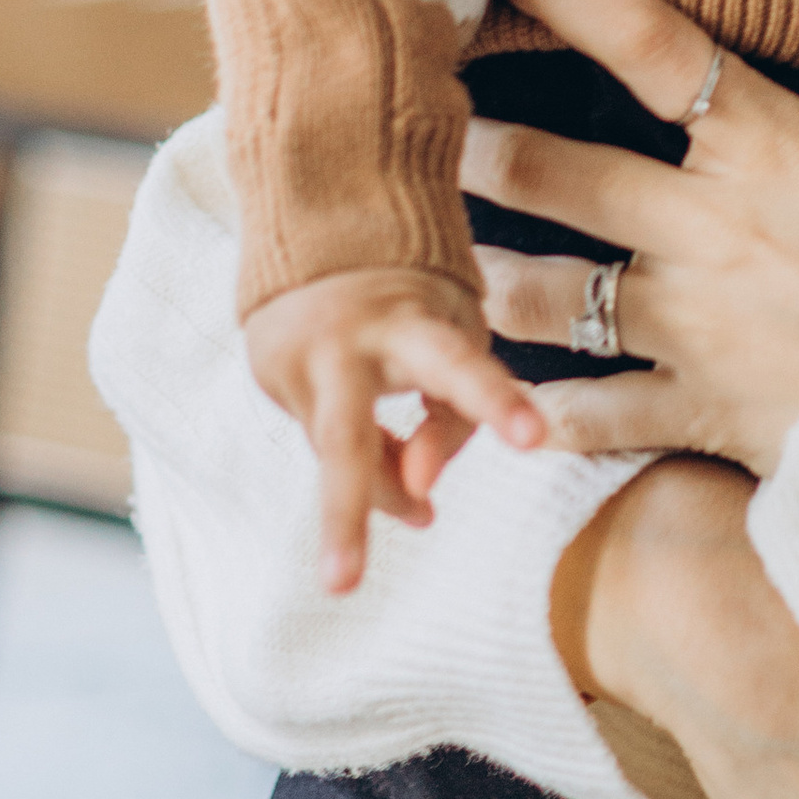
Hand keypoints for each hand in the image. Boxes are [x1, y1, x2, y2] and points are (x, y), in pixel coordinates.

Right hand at [244, 267, 544, 594]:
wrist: (324, 212)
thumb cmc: (415, 291)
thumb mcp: (454, 330)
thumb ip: (450, 416)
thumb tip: (419, 505)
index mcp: (409, 320)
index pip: (458, 367)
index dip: (494, 403)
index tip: (533, 436)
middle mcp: (342, 343)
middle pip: (344, 441)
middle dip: (347, 515)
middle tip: (342, 586)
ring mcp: (292, 360)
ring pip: (338, 455)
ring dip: (382, 482)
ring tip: (423, 503)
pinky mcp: (264, 372)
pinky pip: (319, 431)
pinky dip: (352, 443)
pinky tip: (365, 412)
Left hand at [460, 0, 798, 475]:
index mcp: (779, 149)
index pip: (651, 46)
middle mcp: (711, 229)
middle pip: (549, 169)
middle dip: (468, 138)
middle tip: (413, 114)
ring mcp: (690, 327)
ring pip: (535, 292)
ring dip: (471, 268)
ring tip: (418, 251)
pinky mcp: (693, 412)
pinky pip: (582, 413)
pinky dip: (530, 413)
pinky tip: (484, 403)